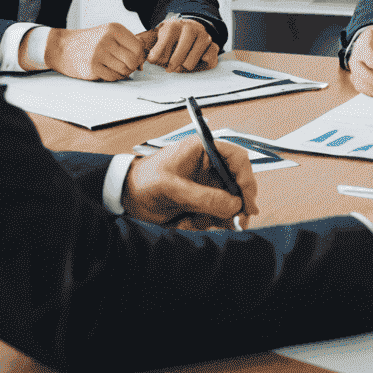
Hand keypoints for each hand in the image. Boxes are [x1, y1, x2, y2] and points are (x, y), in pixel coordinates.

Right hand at [43, 23, 158, 81]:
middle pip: (132, 60)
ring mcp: (99, 54)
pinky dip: (114, 77)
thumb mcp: (108, 34)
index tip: (135, 59)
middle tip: (128, 67)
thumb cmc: (90, 42)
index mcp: (114, 29)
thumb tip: (143, 59)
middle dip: (132, 66)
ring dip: (124, 73)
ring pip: (124, 70)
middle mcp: (107, 39)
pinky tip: (109, 72)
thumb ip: (126, 43)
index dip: (140, 56)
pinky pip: (113, 77)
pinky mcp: (92, 67)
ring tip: (117, 69)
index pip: (138, 47)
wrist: (63, 48)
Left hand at [122, 135, 258, 228]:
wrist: (125, 197)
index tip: (247, 201)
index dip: (246, 178)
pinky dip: (209, 222)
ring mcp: (206, 184)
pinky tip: (190, 223)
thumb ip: (203, 197)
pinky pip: (216, 213)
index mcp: (203, 149)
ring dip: (220, 216)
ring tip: (196, 222)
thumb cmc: (143, 182)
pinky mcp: (201, 200)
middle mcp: (209, 165)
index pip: (236, 158)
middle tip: (239, 222)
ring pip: (229, 201)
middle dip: (238, 203)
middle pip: (237, 182)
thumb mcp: (171, 188)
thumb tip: (234, 205)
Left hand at [145, 17, 220, 71]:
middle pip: (176, 60)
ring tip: (181, 61)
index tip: (154, 59)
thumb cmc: (170, 36)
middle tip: (169, 64)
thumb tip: (136, 62)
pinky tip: (194, 61)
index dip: (156, 59)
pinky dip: (200, 66)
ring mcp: (204, 37)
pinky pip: (207, 62)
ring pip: (190, 64)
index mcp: (173, 26)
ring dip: (184, 67)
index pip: (160, 52)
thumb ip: (142, 45)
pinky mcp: (214, 46)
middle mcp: (191, 29)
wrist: (190, 27)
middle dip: (170, 65)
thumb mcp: (154, 36)